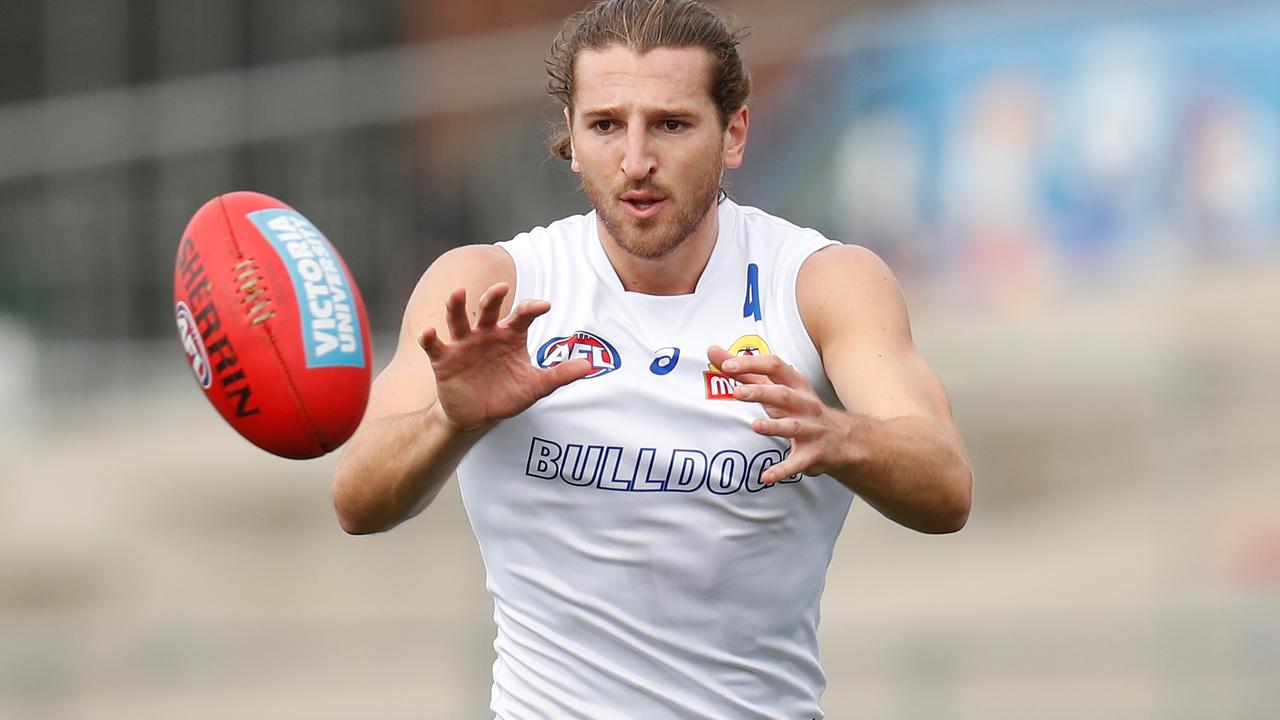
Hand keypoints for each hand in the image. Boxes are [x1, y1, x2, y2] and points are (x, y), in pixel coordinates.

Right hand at [421, 284, 591, 431]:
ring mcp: (464, 344)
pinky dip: (430, 338)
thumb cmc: (507, 395)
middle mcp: (486, 334)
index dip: (531, 308)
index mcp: (510, 335)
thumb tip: (591, 366)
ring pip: (458, 319)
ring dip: (456, 305)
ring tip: (456, 293)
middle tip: (501, 288)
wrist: (478, 417)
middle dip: (493, 297)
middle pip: (489, 309)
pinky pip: (435, 345)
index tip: (544, 306)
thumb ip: (560, 375)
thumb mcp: (535, 386)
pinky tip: (429, 332)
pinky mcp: (444, 359)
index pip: (522, 315)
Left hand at [708, 345, 853, 484]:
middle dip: (760, 393)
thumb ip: (745, 371)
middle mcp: (805, 404)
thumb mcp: (776, 387)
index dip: (751, 364)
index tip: (727, 364)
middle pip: (782, 394)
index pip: (774, 365)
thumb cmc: (799, 407)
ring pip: (792, 427)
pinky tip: (766, 477)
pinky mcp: (811, 454)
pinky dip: (782, 470)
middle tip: (737, 393)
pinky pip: (796, 463)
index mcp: (795, 383)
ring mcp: (810, 429)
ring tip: (755, 426)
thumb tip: (713, 351)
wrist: (842, 438)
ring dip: (774, 426)